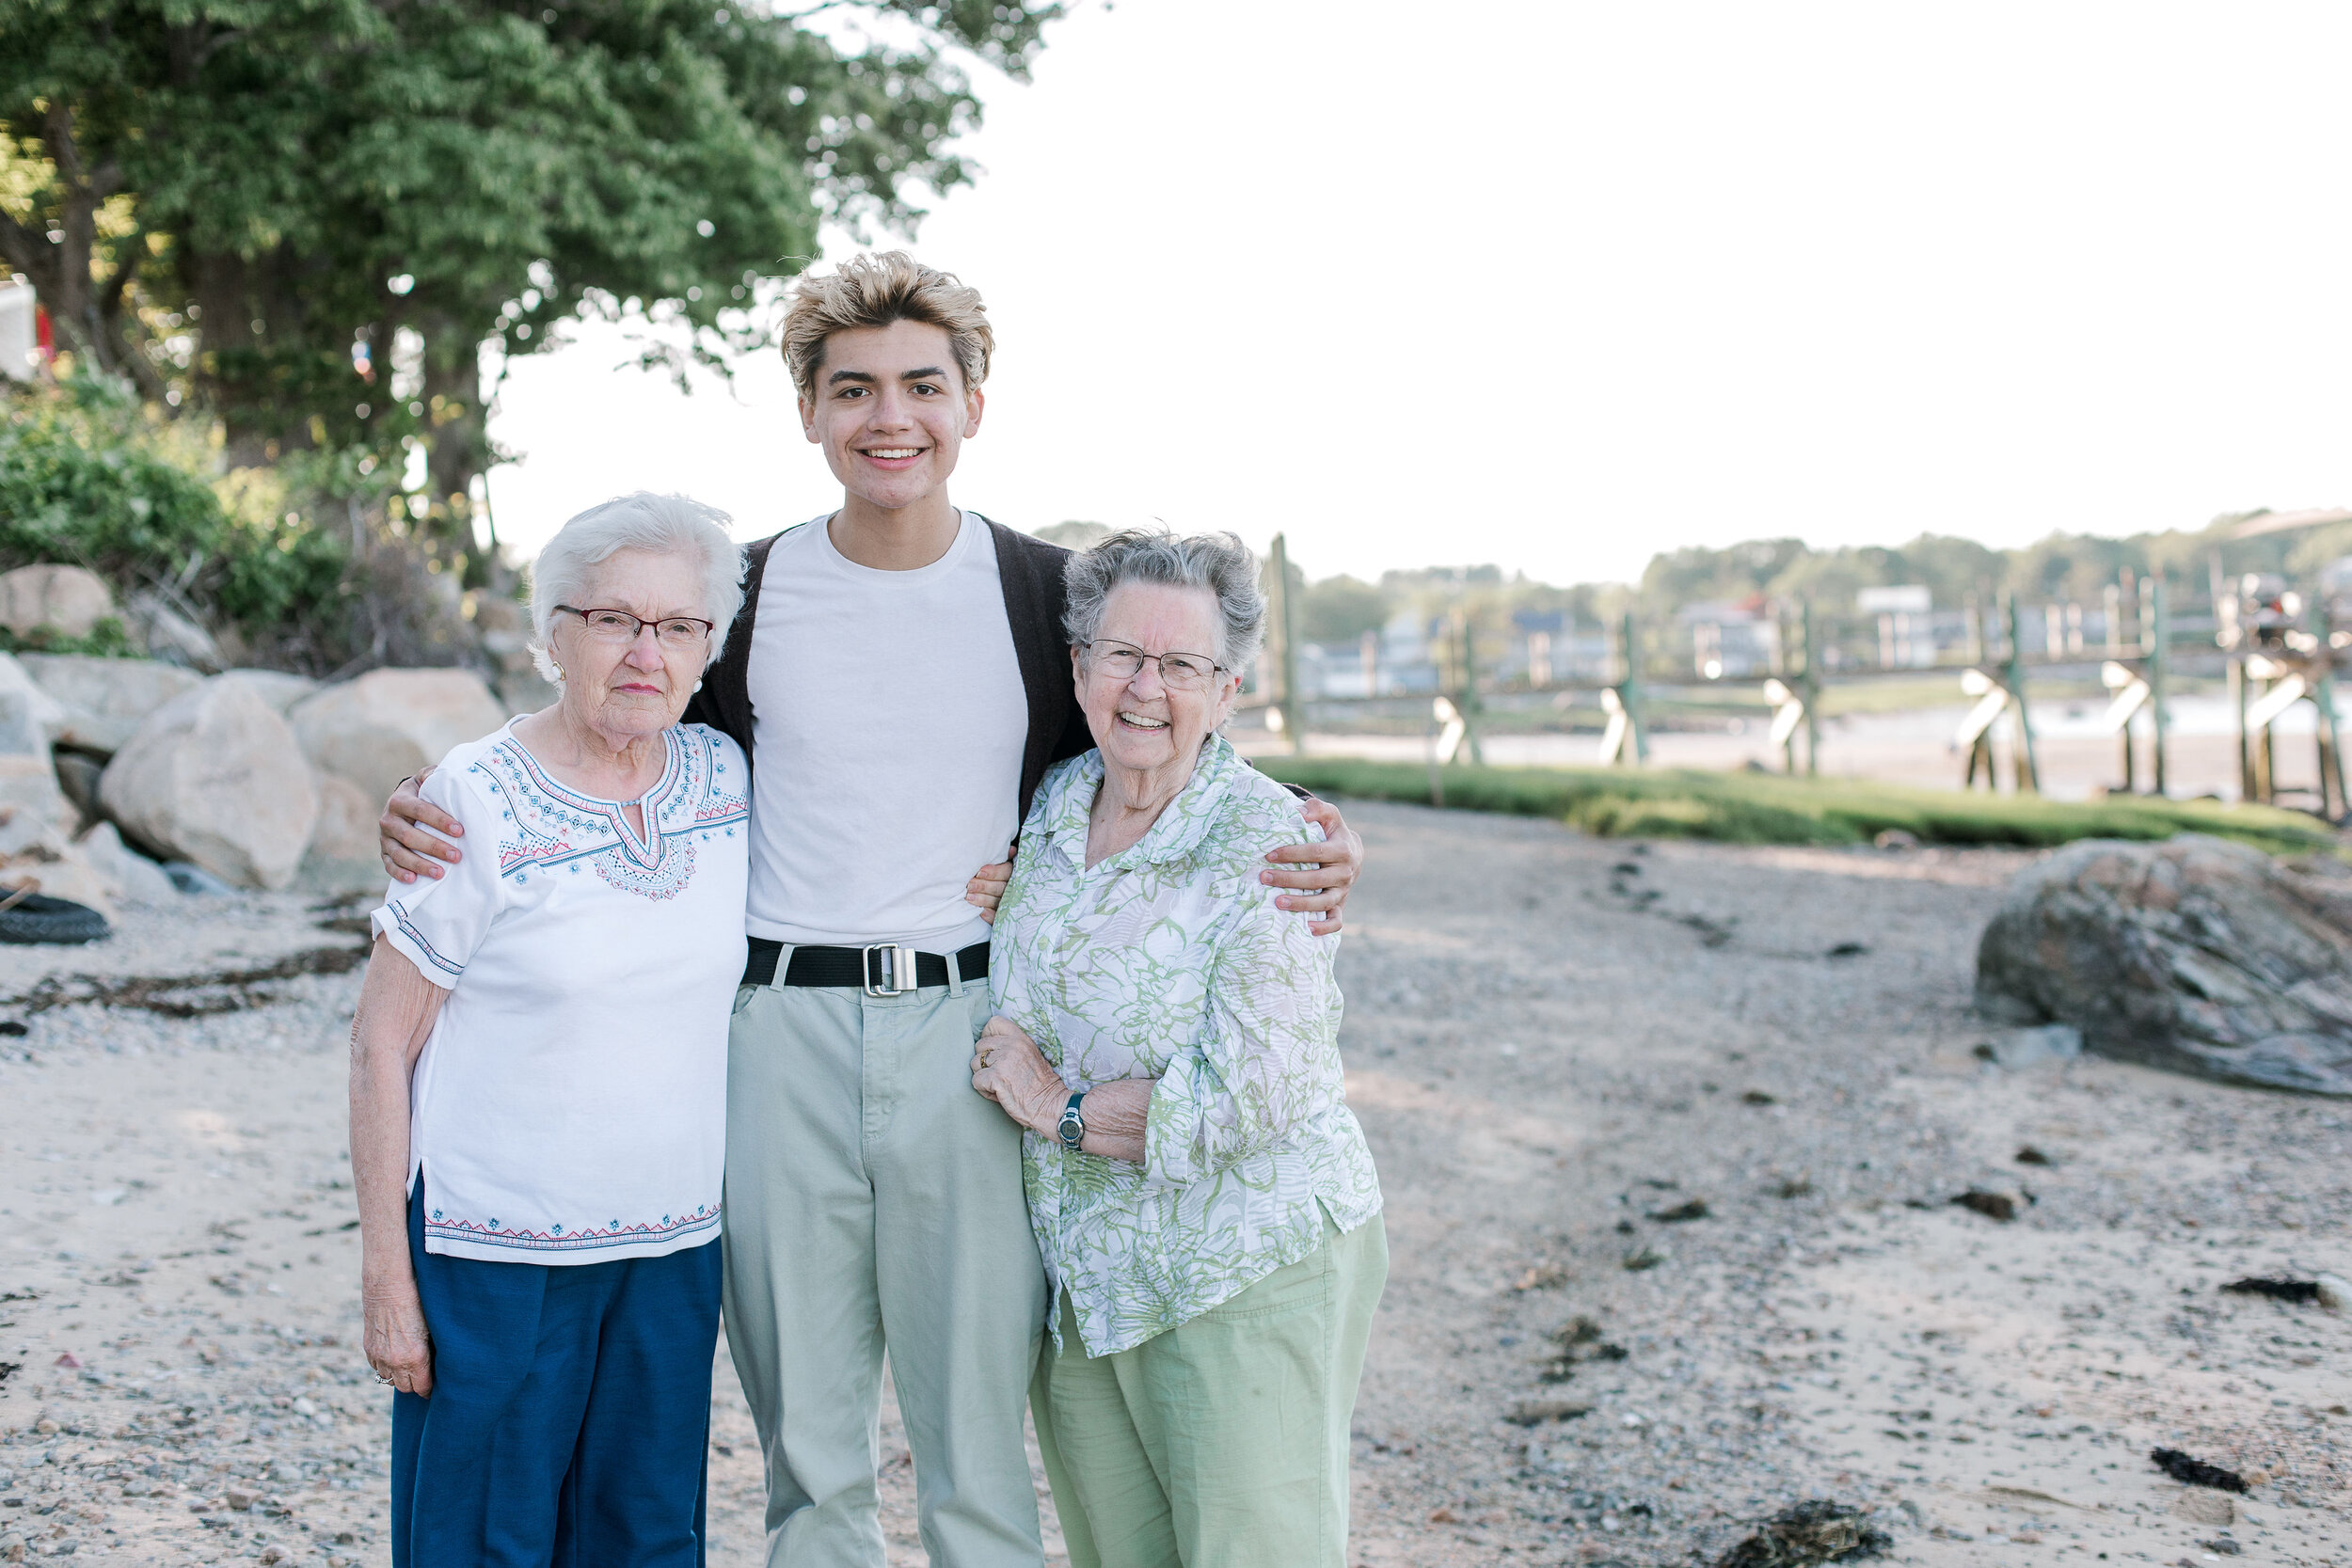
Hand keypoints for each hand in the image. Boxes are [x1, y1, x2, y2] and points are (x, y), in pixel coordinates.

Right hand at [362, 1268, 433, 1397]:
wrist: (389, 1286)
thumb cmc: (419, 1302)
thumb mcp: (432, 1328)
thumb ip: (432, 1350)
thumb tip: (438, 1364)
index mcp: (415, 1357)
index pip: (422, 1388)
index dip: (429, 1390)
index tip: (434, 1388)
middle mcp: (395, 1361)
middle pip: (404, 1387)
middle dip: (414, 1384)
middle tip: (423, 1378)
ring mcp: (379, 1356)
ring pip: (388, 1379)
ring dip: (398, 1376)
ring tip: (408, 1367)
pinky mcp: (369, 1348)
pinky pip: (377, 1367)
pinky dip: (385, 1366)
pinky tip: (394, 1356)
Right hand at [380, 764, 461, 882]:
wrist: (404, 800)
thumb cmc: (424, 791)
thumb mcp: (428, 779)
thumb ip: (437, 775)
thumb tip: (452, 776)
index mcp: (400, 800)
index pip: (420, 810)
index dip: (439, 820)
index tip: (460, 830)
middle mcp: (388, 819)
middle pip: (409, 836)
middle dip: (434, 847)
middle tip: (457, 856)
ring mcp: (384, 838)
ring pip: (399, 854)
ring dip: (420, 864)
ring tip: (441, 873)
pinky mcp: (384, 852)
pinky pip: (389, 865)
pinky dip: (399, 873)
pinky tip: (413, 880)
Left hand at [964, 843, 1014, 922]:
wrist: (1000, 894)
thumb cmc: (996, 873)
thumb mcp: (1003, 863)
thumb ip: (1004, 857)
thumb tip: (1011, 850)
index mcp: (1014, 873)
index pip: (1006, 872)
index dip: (994, 872)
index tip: (980, 872)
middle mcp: (1013, 888)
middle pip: (1000, 887)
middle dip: (984, 886)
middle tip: (969, 885)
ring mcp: (1009, 903)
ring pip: (997, 902)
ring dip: (983, 900)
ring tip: (969, 898)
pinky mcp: (1004, 915)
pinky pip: (997, 917)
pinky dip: (989, 915)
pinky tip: (980, 913)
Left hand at [970, 1016, 1064, 1136]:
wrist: (1050, 1105)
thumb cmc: (1041, 1085)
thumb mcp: (1031, 1055)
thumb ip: (1012, 1046)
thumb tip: (989, 1047)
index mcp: (1020, 1038)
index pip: (993, 1023)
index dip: (987, 1036)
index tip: (993, 1051)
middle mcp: (1011, 1046)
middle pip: (979, 1046)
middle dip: (984, 1062)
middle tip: (999, 1074)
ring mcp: (1003, 1061)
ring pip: (974, 1063)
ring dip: (983, 1076)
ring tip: (999, 1085)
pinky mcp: (996, 1077)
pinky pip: (976, 1081)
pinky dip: (984, 1090)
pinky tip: (998, 1094)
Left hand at [1262, 795, 1361, 935]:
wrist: (1352, 852)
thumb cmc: (1333, 832)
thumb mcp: (1329, 815)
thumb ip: (1316, 809)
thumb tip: (1299, 812)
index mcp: (1343, 850)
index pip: (1316, 852)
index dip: (1292, 853)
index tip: (1269, 855)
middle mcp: (1345, 873)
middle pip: (1317, 879)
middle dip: (1289, 879)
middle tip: (1264, 877)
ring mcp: (1343, 891)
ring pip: (1324, 902)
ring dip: (1301, 904)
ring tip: (1277, 902)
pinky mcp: (1340, 905)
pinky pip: (1336, 921)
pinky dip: (1324, 928)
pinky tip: (1305, 928)